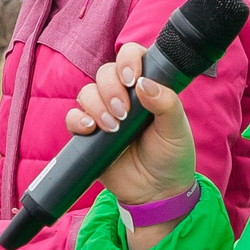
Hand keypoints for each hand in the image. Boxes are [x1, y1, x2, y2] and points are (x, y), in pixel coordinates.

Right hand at [69, 42, 198, 211]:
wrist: (157, 193)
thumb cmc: (171, 157)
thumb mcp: (176, 129)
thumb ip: (166, 103)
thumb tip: (144, 83)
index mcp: (146, 87)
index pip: (131, 56)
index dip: (128, 60)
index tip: (132, 79)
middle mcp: (123, 96)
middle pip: (104, 73)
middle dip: (111, 89)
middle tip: (124, 113)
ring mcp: (104, 114)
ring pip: (87, 93)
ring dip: (97, 106)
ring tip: (113, 127)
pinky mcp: (88, 135)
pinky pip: (73, 117)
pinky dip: (77, 120)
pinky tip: (90, 129)